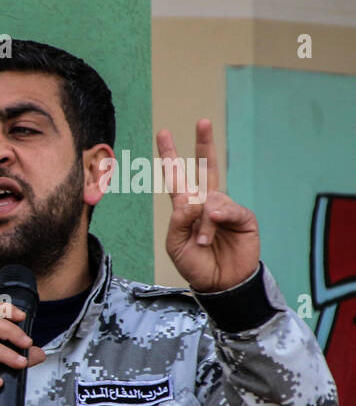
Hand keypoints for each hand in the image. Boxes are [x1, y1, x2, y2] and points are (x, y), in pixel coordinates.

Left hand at [158, 119, 259, 291]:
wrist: (219, 284)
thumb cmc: (195, 264)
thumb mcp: (176, 245)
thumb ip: (178, 222)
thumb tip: (192, 200)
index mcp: (186, 207)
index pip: (177, 177)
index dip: (170, 157)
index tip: (163, 133)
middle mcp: (206, 202)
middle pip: (204, 168)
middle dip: (203, 144)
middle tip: (203, 121)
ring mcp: (225, 208)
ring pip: (211, 199)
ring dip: (204, 222)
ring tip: (202, 242)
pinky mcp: (243, 217)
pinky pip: (229, 209)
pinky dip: (219, 219)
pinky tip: (214, 228)